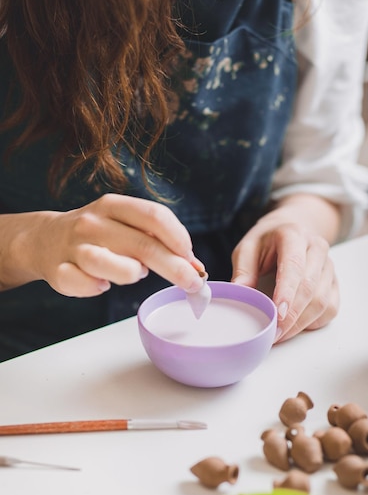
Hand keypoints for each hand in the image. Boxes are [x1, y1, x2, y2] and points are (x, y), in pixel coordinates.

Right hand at [22, 194, 205, 296]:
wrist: (45, 239)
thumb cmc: (99, 235)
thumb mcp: (125, 225)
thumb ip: (157, 240)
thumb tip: (194, 265)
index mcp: (113, 206)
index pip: (153, 216)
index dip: (179, 238)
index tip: (193, 259)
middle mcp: (92, 223)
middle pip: (142, 245)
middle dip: (174, 267)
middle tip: (194, 283)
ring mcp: (73, 247)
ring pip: (106, 262)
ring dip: (130, 273)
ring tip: (135, 274)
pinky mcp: (59, 271)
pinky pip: (82, 284)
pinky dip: (96, 288)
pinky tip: (102, 285)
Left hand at [231, 198, 339, 341]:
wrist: (293, 229)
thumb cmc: (268, 241)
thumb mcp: (248, 248)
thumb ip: (244, 269)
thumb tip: (240, 292)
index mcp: (294, 235)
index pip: (294, 266)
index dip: (287, 292)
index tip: (277, 313)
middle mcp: (317, 248)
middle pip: (309, 287)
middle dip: (291, 316)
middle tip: (273, 333)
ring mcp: (329, 266)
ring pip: (322, 301)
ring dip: (301, 323)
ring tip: (280, 334)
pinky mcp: (334, 282)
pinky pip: (330, 308)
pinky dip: (313, 322)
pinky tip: (296, 327)